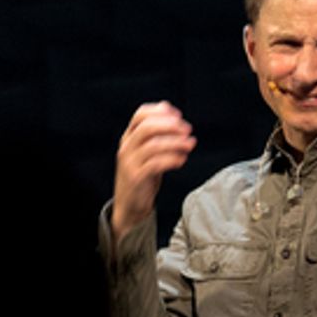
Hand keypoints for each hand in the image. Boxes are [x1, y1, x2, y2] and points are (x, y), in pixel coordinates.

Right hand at [113, 101, 196, 239]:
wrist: (129, 205)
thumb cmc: (143, 176)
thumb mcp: (147, 152)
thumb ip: (157, 134)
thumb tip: (173, 113)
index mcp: (128, 137)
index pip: (140, 114)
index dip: (160, 111)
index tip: (178, 116)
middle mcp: (126, 147)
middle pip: (147, 127)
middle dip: (170, 125)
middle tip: (187, 130)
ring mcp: (129, 162)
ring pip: (153, 145)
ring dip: (175, 142)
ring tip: (190, 144)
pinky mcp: (136, 177)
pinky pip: (155, 164)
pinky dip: (171, 160)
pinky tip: (182, 160)